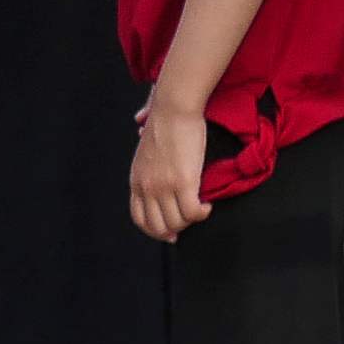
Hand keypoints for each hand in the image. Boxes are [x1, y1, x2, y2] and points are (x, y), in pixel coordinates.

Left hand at [129, 97, 215, 242]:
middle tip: (190, 220)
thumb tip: (149, 162)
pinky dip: (202, 214)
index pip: (140, 219)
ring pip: (178, 223)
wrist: (172, 109)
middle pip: (159, 227)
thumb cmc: (164, 126)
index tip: (171, 233)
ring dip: (192, 221)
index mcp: (136, 181)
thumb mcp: (146, 153)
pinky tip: (207, 204)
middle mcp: (147, 187)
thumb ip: (148, 168)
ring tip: (200, 208)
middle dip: (177, 230)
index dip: (156, 231)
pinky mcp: (183, 181)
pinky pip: (193, 213)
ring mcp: (164, 186)